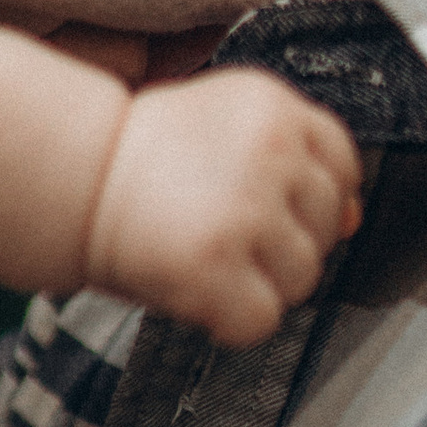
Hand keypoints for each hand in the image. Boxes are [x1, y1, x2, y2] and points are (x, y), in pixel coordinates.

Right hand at [82, 68, 360, 346]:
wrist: (73, 174)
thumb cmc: (143, 157)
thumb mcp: (226, 132)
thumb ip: (293, 165)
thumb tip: (353, 219)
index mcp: (275, 104)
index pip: (343, 162)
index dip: (312, 196)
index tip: (275, 206)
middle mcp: (271, 151)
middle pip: (327, 224)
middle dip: (286, 241)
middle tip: (226, 233)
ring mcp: (246, 209)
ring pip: (303, 277)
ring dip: (261, 283)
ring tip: (208, 257)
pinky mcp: (216, 264)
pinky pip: (261, 320)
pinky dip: (230, 322)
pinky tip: (196, 291)